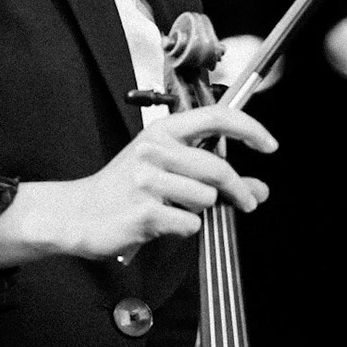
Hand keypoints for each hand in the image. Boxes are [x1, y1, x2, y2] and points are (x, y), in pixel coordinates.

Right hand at [0, 105, 276, 268]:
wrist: (77, 214)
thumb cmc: (122, 190)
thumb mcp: (166, 171)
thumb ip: (212, 176)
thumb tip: (259, 190)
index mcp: (161, 131)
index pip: (216, 117)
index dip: (250, 128)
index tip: (270, 145)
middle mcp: (154, 149)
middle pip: (218, 168)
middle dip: (240, 191)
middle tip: (247, 202)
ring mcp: (147, 180)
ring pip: (206, 198)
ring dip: (199, 210)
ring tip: (175, 209)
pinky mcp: (144, 211)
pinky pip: (189, 224)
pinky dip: (182, 229)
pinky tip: (162, 224)